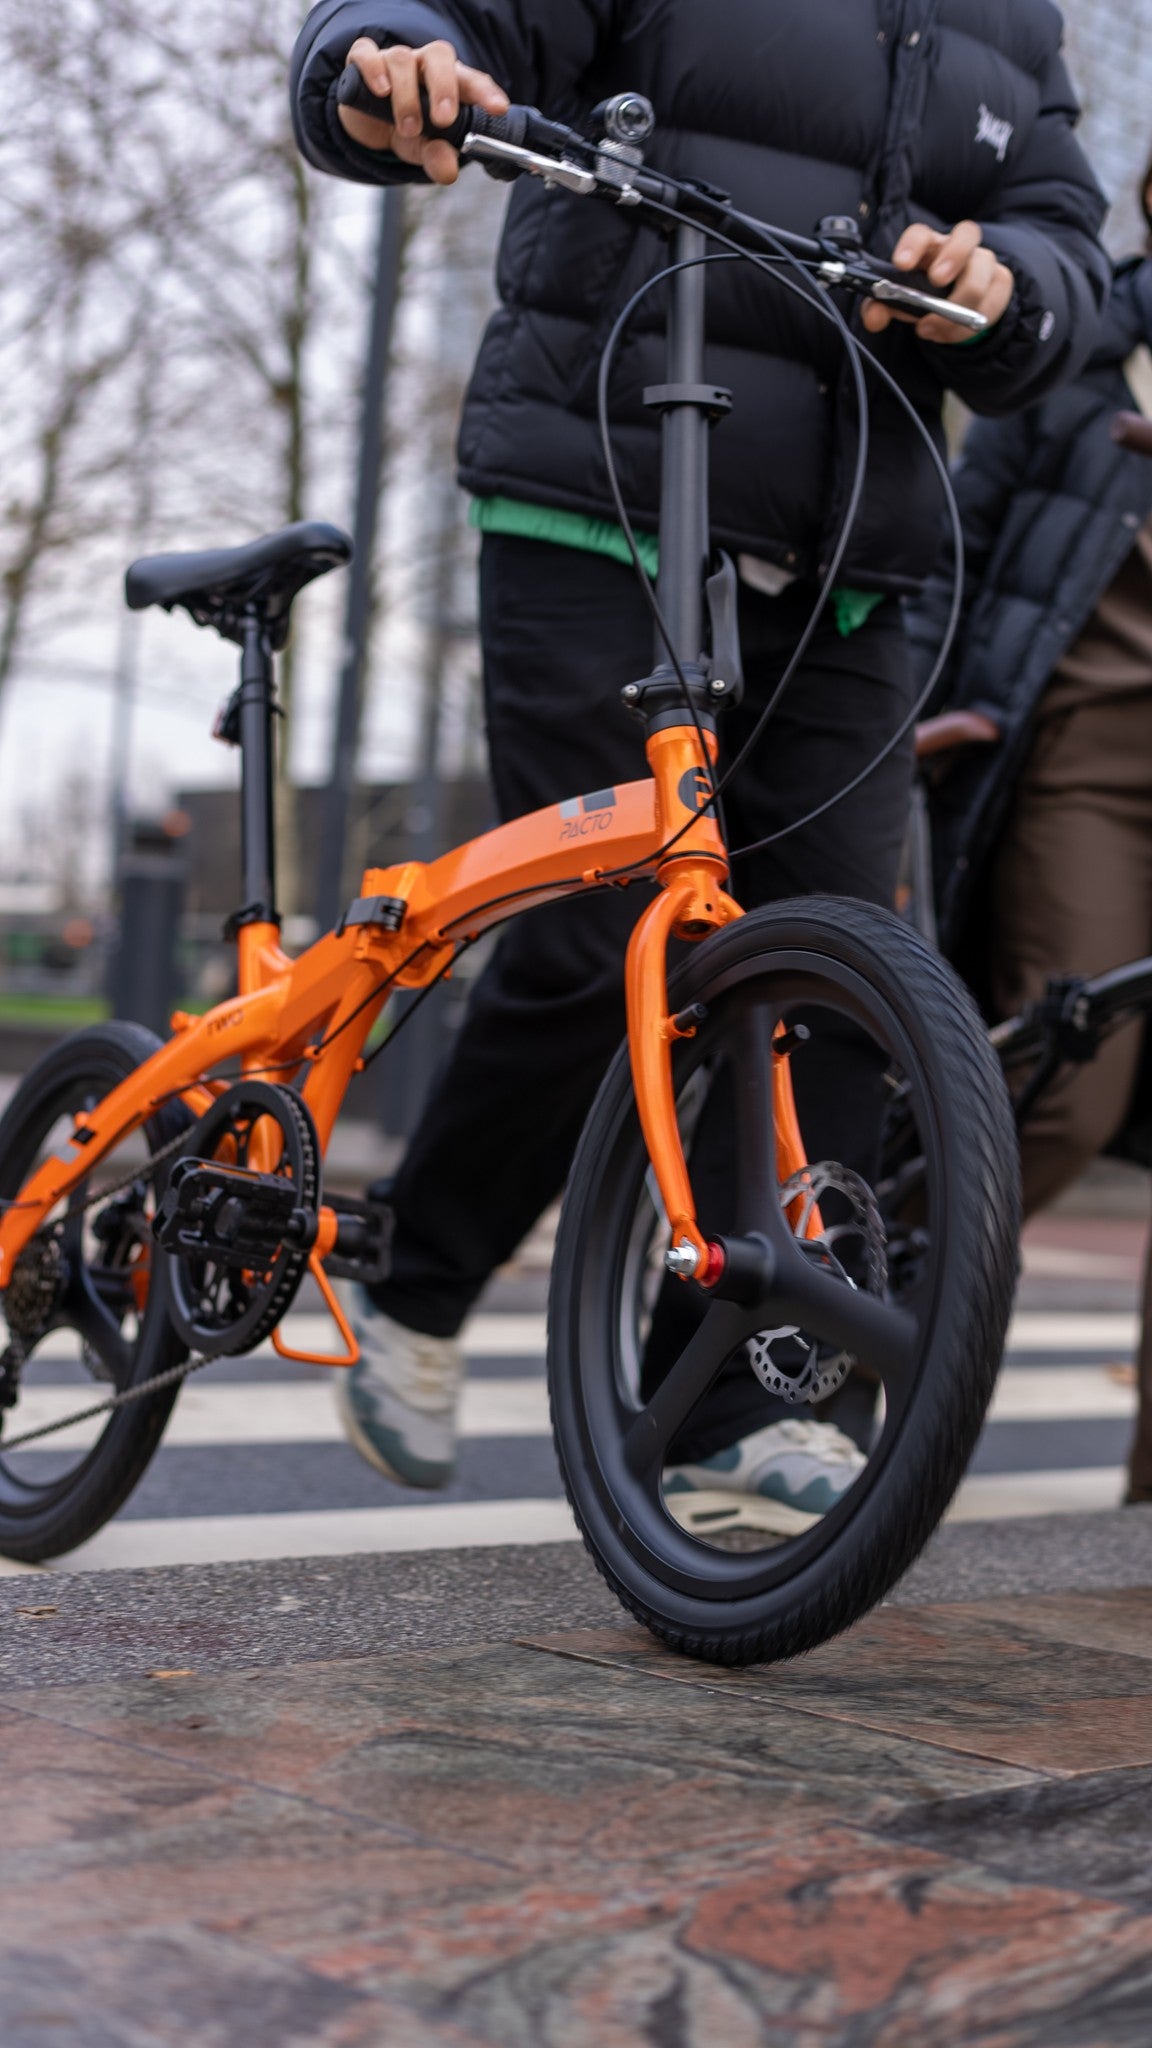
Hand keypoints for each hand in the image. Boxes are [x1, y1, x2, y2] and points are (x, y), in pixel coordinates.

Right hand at [338, 37, 509, 184]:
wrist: (368, 124)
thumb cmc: (406, 129)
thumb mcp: (424, 149)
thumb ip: (437, 157)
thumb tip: (448, 171)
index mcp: (448, 81)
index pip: (471, 80)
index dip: (485, 92)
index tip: (498, 109)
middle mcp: (423, 65)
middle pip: (439, 56)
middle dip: (444, 88)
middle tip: (444, 120)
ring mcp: (394, 60)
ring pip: (402, 60)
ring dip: (407, 96)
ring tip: (408, 128)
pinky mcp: (363, 61)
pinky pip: (366, 53)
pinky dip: (374, 69)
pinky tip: (381, 90)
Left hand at [860, 220, 1014, 345]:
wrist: (952, 311)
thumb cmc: (922, 297)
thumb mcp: (897, 303)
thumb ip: (881, 307)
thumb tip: (874, 317)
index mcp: (928, 246)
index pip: (922, 233)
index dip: (912, 245)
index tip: (901, 264)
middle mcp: (958, 247)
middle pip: (966, 233)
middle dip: (953, 256)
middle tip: (937, 281)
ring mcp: (983, 262)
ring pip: (983, 272)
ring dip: (960, 304)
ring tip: (932, 327)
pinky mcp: (1000, 281)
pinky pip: (995, 298)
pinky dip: (972, 322)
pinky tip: (951, 332)